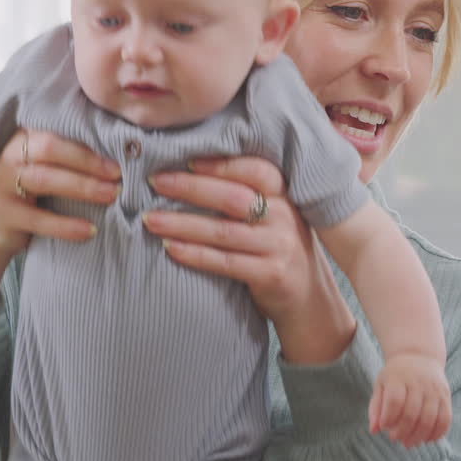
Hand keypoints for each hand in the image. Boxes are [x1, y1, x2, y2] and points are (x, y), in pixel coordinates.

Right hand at [0, 129, 119, 304]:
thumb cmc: (32, 191)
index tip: (123, 154)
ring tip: (112, 196)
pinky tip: (90, 230)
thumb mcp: (48, 168)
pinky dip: (66, 225)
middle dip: (88, 161)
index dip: (91, 143)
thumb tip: (125, 152)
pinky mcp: (2, 214)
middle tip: (119, 175)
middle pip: (50, 149)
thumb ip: (72, 157)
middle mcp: (11, 155)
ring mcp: (2, 184)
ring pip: (44, 179)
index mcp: (26, 138)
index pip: (60, 132)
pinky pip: (38, 219)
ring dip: (82, 187)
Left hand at [141, 156, 355, 363]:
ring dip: (182, 224)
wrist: (310, 300)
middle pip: (234, 197)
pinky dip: (194, 254)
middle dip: (191, 188)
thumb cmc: (280, 251)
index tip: (188, 159)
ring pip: (224, 231)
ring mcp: (280, 247)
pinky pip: (225, 262)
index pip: (256, 170)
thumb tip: (191, 174)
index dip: (222, 164)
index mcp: (286, 196)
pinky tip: (170, 248)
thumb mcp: (277, 217)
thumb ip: (249, 197)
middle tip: (156, 181)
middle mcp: (285, 217)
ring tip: (150, 219)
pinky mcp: (271, 275)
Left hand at [369, 353, 451, 447]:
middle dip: (403, 431)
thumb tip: (374, 431)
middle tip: (395, 439)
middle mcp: (418, 382)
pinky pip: (445, 418)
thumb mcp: (381, 385)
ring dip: (419, 436)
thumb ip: (376, 407)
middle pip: (412, 413)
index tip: (385, 427)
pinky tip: (428, 440)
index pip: (395, 401)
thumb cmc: (395, 375)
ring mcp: (434, 389)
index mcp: (398, 378)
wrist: (419, 355)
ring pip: (430, 419)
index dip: (389, 418)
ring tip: (409, 443)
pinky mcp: (446, 395)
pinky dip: (438, 432)